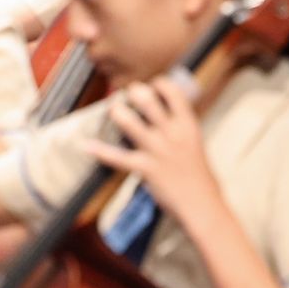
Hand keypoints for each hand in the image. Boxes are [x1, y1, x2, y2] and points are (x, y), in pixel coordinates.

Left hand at [92, 77, 226, 227]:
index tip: (152, 84)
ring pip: (131, 124)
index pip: (174, 93)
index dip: (160, 84)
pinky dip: (101, 151)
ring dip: (118, 113)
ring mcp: (158, 151)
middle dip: (135, 92)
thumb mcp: (195, 143)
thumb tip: (165, 113)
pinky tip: (87, 145)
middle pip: (149, 103)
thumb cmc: (199, 175)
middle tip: (128, 91)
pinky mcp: (146, 169)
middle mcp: (172, 134)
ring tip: (113, 108)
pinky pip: (119, 158)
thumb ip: (180, 127)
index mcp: (188, 125)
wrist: (202, 203)